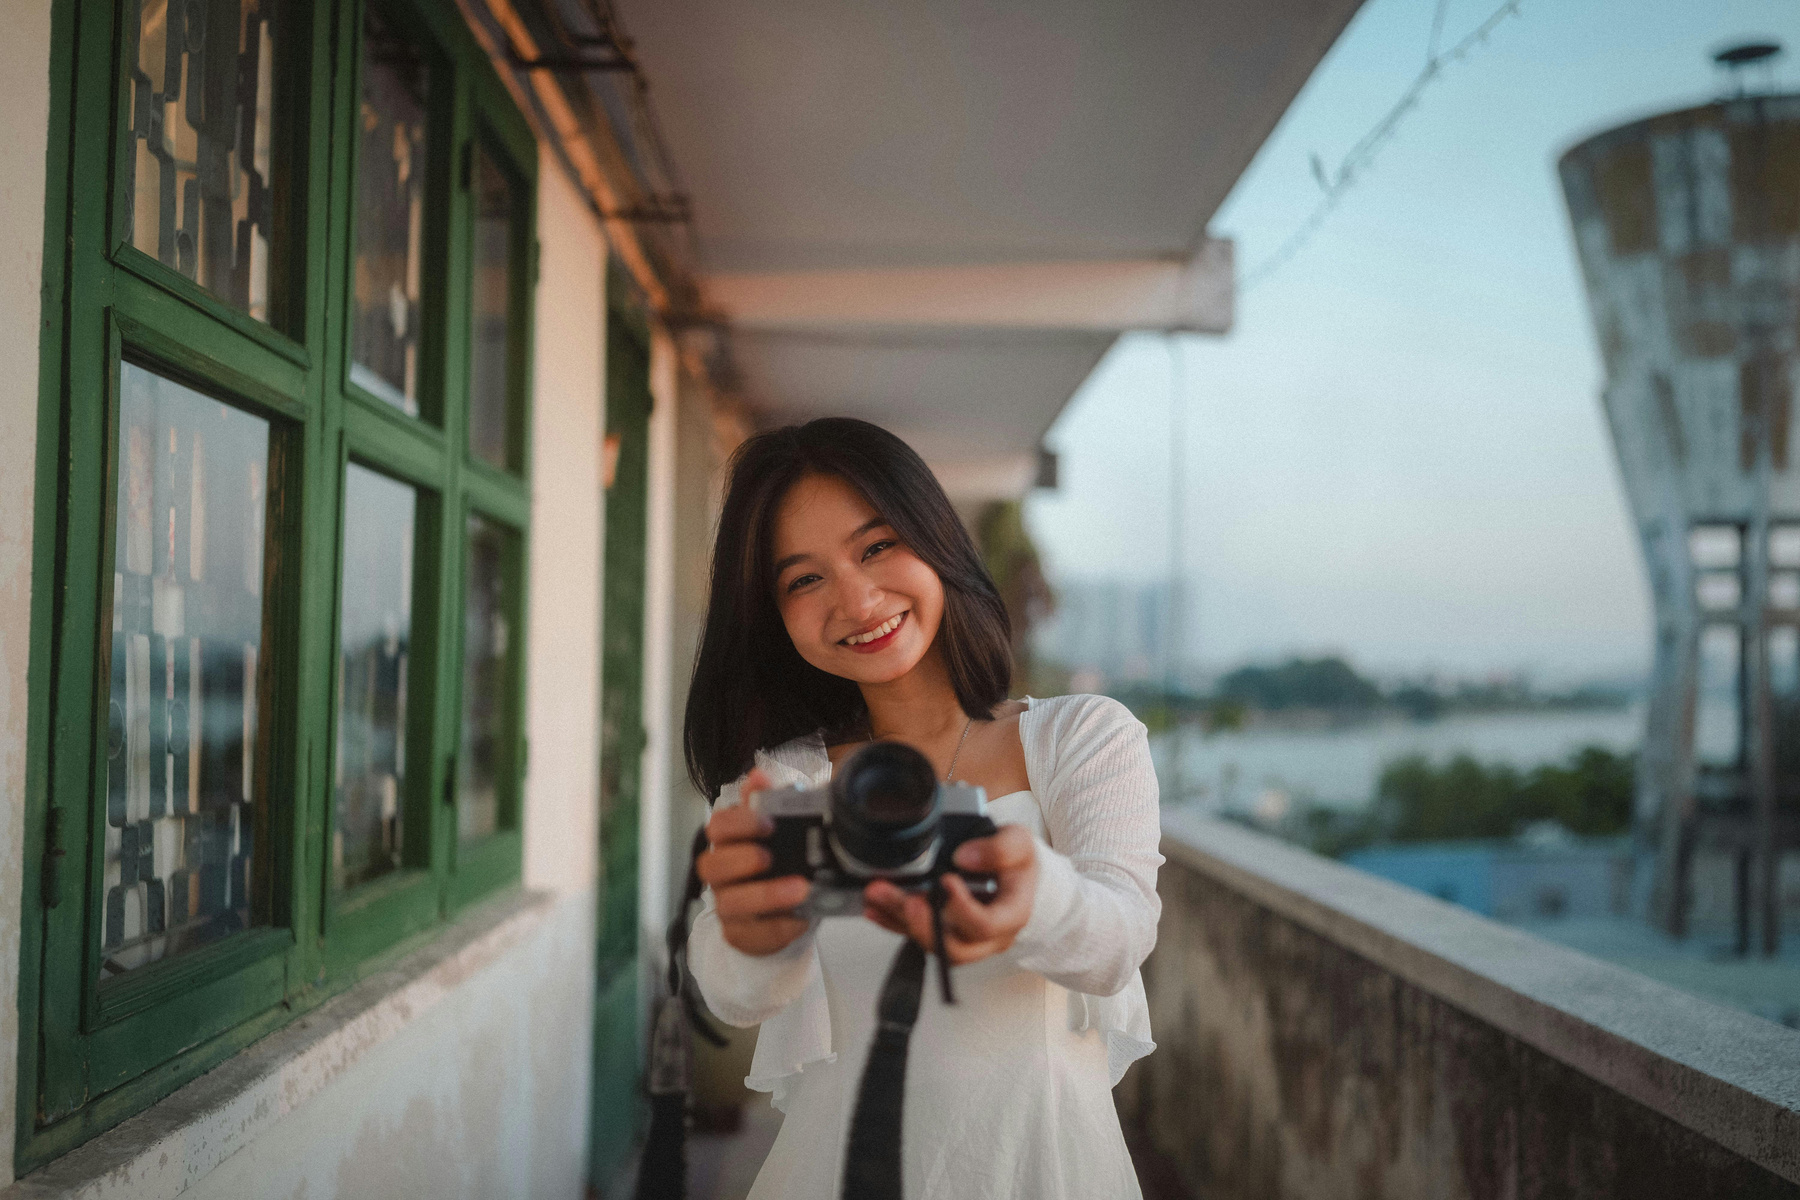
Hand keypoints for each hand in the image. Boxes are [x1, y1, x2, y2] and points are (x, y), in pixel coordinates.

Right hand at [697, 768, 811, 955]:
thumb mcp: (779, 829)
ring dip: (765, 894)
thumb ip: (767, 801)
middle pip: (712, 865)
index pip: (718, 827)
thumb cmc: (780, 861)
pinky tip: (801, 917)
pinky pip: (752, 934)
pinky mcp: (741, 934)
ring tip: (799, 888)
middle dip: (741, 859)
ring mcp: (727, 906)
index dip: (739, 823)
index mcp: (728, 843)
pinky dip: (778, 926)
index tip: (769, 822)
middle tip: (769, 857)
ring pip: (730, 902)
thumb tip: (758, 774)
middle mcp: (721, 874)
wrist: (787, 907)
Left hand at [861, 825, 1036, 965]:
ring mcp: (964, 941)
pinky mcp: (942, 935)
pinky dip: (891, 923)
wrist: (1014, 878)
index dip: (963, 909)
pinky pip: (915, 937)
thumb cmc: (1017, 863)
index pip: (986, 925)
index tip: (946, 881)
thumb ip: (999, 849)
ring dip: (901, 921)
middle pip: (954, 946)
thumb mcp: (1019, 844)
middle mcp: (987, 938)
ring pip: (931, 945)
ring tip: (877, 896)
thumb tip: (965, 857)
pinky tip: (873, 908)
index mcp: (1011, 915)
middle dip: (923, 923)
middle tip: (904, 898)